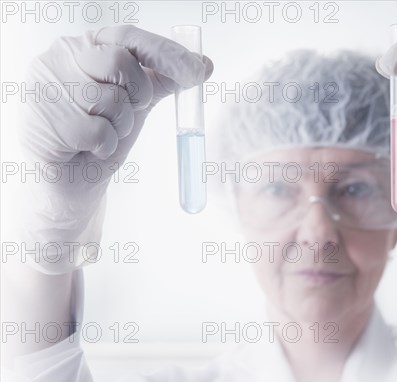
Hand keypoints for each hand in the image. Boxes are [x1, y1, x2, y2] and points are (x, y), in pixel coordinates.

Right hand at [19, 25, 212, 273]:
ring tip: (105, 135)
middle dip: (139, 94)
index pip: (128, 37)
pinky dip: (106, 147)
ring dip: (121, 126)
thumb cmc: (102, 134)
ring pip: (110, 99)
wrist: (74, 180)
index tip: (197, 71)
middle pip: (119, 61)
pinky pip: (98, 131)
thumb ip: (162, 79)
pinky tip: (90, 150)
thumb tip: (204, 64)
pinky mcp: (43, 121)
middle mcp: (60, 57)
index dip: (166, 53)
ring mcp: (46, 87)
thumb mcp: (136, 102)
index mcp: (85, 46)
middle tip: (132, 112)